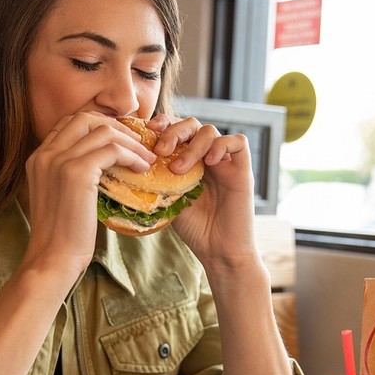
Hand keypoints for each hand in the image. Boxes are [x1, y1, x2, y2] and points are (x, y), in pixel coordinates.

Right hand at [22, 112, 154, 278]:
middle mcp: (45, 154)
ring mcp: (59, 161)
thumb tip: (101, 167)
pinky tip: (142, 169)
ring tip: (147, 159)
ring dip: (131, 143)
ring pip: (103, 131)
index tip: (120, 140)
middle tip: (138, 144)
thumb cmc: (61, 237)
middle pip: (86, 118)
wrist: (52, 258)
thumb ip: (70, 176)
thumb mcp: (60, 197)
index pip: (70, 124)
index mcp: (38, 158)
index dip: (98, 126)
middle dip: (117, 127)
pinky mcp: (76, 173)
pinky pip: (112, 150)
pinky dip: (132, 156)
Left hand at [147, 115, 258, 266]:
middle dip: (174, 132)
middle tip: (161, 151)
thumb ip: (157, 178)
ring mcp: (225, 163)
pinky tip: (209, 162)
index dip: (163, 124)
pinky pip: (238, 142)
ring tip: (180, 169)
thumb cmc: (194, 229)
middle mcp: (207, 157)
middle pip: (192, 124)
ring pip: (211, 130)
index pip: (177, 129)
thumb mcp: (168, 199)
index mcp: (189, 161)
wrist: (218, 251)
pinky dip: (222, 145)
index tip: (147, 132)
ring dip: (192, 145)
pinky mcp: (243, 170)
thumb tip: (131, 162)